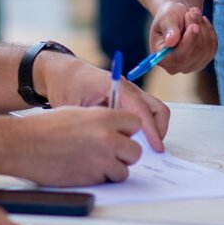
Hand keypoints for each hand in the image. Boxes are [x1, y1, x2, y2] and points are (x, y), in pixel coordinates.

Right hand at [10, 106, 143, 185]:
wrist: (25, 145)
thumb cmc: (46, 128)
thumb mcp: (78, 113)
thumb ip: (101, 121)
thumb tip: (116, 130)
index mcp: (104, 117)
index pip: (135, 124)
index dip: (127, 130)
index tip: (120, 134)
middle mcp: (107, 138)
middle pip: (135, 150)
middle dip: (124, 152)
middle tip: (111, 152)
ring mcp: (101, 160)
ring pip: (124, 169)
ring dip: (114, 168)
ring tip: (96, 162)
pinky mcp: (92, 178)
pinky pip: (107, 180)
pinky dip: (101, 178)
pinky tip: (85, 169)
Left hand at [38, 50, 169, 151]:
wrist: (64, 74)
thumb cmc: (68, 87)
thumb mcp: (76, 107)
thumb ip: (94, 124)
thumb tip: (109, 145)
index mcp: (117, 87)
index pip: (142, 111)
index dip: (151, 131)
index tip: (157, 147)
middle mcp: (128, 89)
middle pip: (157, 108)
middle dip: (159, 130)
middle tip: (154, 150)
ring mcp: (130, 93)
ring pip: (154, 110)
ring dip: (154, 127)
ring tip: (144, 147)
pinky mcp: (128, 100)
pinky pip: (144, 112)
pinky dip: (146, 125)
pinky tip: (134, 140)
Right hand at [147, 2, 216, 75]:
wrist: (178, 17)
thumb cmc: (168, 16)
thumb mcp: (165, 17)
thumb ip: (168, 28)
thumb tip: (171, 41)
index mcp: (161, 58)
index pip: (179, 57)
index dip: (189, 42)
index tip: (194, 26)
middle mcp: (175, 67)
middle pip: (195, 52)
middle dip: (197, 28)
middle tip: (192, 12)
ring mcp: (191, 65)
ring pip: (206, 48)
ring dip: (203, 27)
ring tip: (193, 14)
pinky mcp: (204, 60)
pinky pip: (213, 46)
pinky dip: (209, 31)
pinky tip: (201, 24)